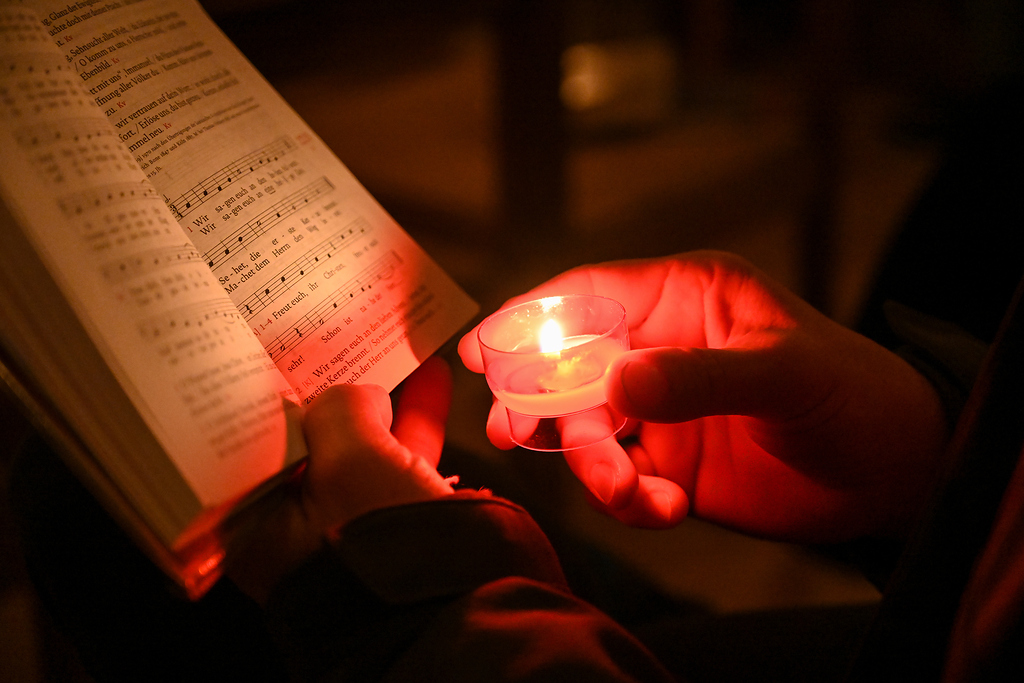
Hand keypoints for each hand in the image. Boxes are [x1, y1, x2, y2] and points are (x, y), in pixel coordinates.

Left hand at [228, 356, 453, 601]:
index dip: (273, 397)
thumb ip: (342, 407)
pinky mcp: (398, 525)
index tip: (288, 357)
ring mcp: (352, 527)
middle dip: (334, 393)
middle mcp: (298, 532)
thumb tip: (360, 394)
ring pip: (362, 449)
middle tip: (341, 348)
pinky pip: (399, 464)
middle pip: (310, 443)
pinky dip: (414, 425)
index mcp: (259, 529)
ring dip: (383, 402)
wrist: (461, 606)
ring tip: (397, 353)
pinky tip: (431, 384)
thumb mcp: (352, 459)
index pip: (254, 446)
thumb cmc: (383, 544)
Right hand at [459, 252, 947, 542]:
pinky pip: (618, 480)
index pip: (590, 295)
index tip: (482, 349)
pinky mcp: (666, 462)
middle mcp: (661, 348)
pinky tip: (670, 508)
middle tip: (513, 434)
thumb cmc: (852, 395)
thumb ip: (699, 376)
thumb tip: (616, 384)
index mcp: (685, 298)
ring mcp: (660, 408)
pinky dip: (629, 501)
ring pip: (585, 431)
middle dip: (540, 403)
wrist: (889, 475)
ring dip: (592, 466)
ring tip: (631, 491)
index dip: (530, 318)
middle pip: (568, 367)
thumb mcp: (784, 372)